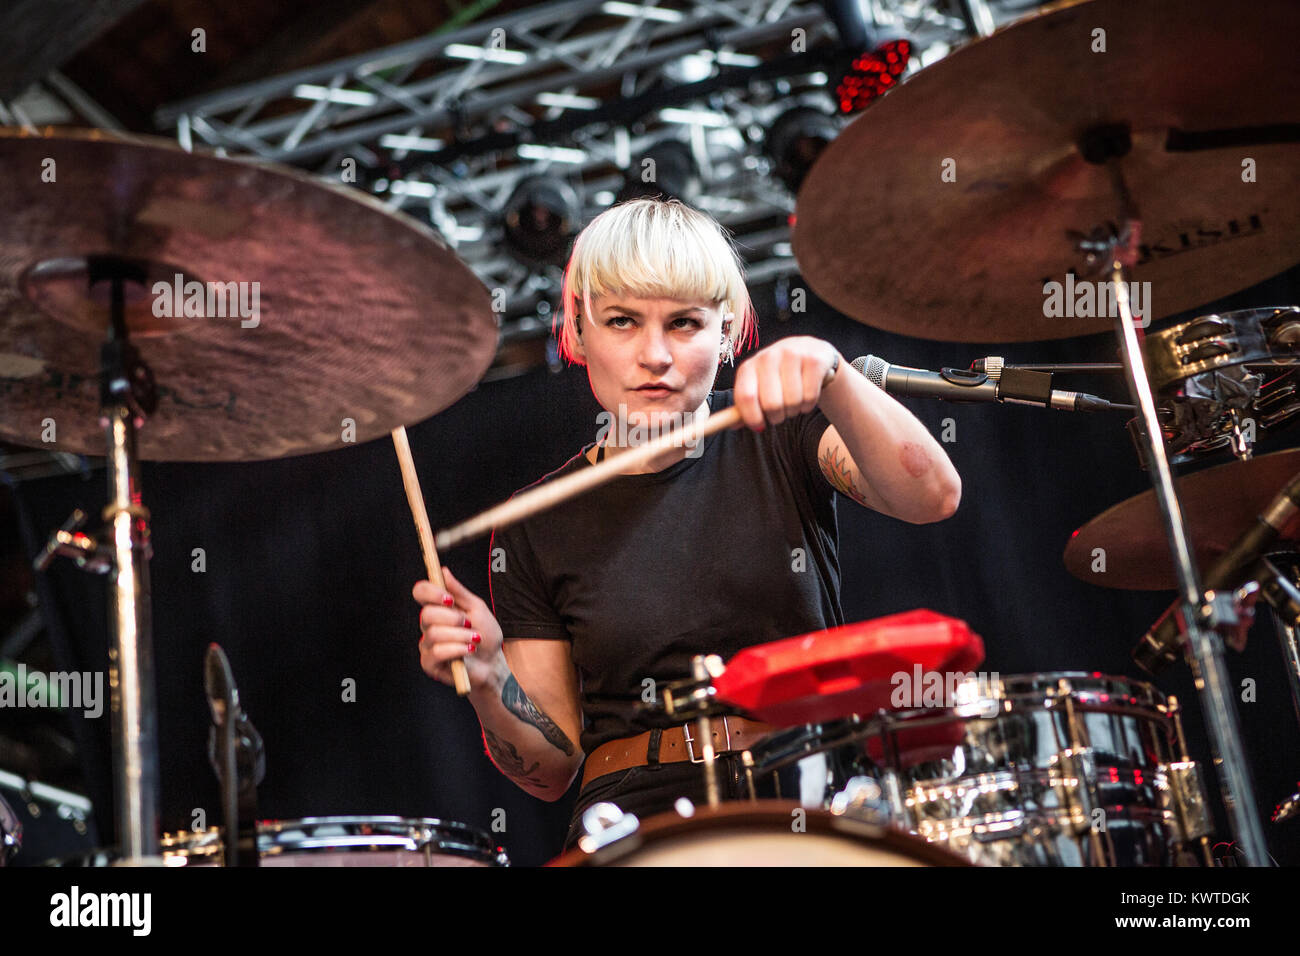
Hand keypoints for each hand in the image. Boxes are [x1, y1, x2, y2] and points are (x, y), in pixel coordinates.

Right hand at [413, 567, 503, 692]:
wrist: (493, 662)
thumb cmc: (485, 635)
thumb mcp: (477, 609)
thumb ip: (459, 592)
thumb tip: (443, 571)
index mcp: (438, 608)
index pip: (420, 592)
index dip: (430, 592)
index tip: (448, 599)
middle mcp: (428, 625)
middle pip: (426, 614)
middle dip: (452, 619)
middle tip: (468, 624)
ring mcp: (427, 644)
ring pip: (434, 634)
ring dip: (460, 636)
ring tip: (474, 641)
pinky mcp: (429, 663)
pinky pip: (437, 652)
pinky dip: (457, 650)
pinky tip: (468, 651)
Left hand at [732, 335, 840, 430]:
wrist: (808, 351)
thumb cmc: (778, 375)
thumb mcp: (758, 386)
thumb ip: (745, 405)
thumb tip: (731, 425)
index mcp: (749, 366)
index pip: (745, 397)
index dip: (752, 417)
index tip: (759, 426)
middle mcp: (768, 357)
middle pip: (771, 404)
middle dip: (777, 417)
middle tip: (781, 413)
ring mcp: (792, 355)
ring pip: (792, 401)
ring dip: (794, 410)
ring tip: (794, 403)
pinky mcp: (813, 360)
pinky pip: (810, 396)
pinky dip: (809, 404)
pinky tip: (807, 397)